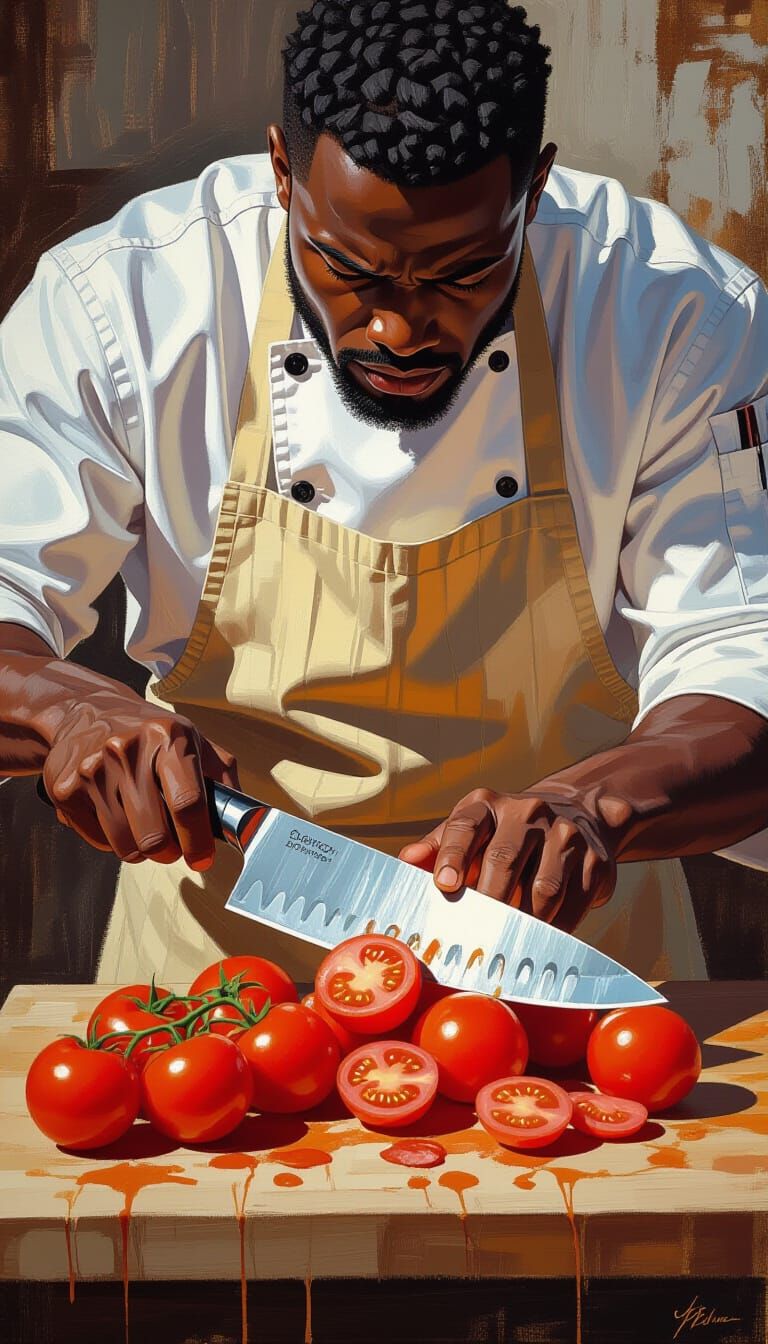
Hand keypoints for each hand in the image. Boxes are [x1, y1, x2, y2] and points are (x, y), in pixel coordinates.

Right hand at [42, 690, 239, 870]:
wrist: (83, 712)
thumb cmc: (148, 732)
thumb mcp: (193, 739)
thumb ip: (222, 776)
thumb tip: (246, 819)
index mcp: (167, 738)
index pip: (187, 802)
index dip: (198, 840)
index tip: (202, 858)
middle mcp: (127, 751)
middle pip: (154, 836)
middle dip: (170, 852)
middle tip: (173, 847)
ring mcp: (93, 770)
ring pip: (126, 846)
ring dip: (142, 849)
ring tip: (145, 829)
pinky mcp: (66, 789)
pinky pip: (99, 841)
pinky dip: (114, 840)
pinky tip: (117, 814)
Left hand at [398, 786, 625, 932]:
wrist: (579, 812)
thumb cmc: (509, 832)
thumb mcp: (472, 830)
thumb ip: (438, 847)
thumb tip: (405, 861)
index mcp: (489, 806)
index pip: (465, 826)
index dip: (452, 854)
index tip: (444, 884)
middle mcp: (528, 813)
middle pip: (503, 860)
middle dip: (487, 902)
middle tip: (473, 934)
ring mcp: (565, 835)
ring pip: (542, 889)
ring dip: (524, 922)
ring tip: (507, 942)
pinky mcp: (595, 860)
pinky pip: (572, 904)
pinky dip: (555, 928)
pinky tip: (541, 939)